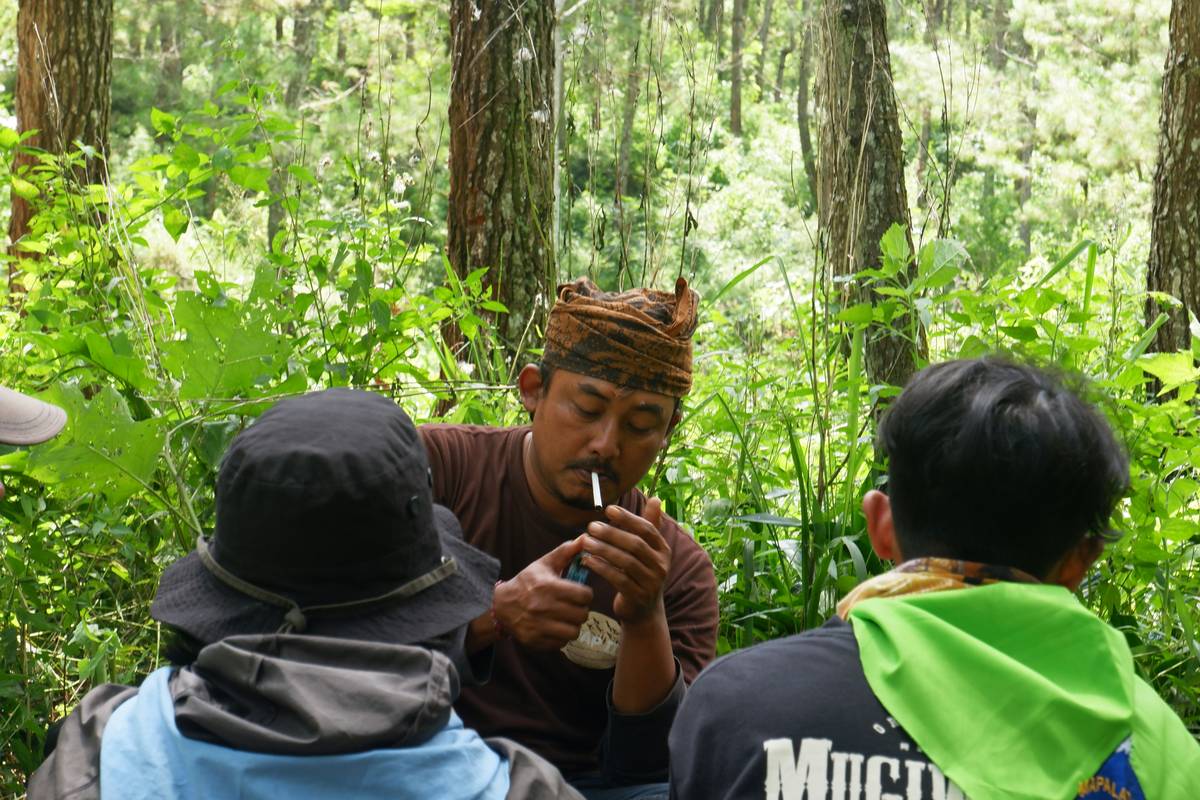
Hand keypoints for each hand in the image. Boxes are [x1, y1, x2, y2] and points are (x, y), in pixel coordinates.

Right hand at [495, 536, 593, 649]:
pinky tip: (555, 627)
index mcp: (548, 586)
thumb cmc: (527, 582)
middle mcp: (543, 607)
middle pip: (582, 615)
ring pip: (574, 631)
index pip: (584, 595)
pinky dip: (561, 636)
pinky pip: (561, 643)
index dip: (586, 594)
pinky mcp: (535, 640)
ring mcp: (538, 626)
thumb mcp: (543, 564)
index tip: (580, 594)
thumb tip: (586, 538)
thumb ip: (566, 552)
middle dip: (581, 610)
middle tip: (574, 606)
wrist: (500, 605)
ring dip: (573, 625)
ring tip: (567, 618)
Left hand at [581, 498, 671, 623]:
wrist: (643, 611)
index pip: (647, 529)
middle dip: (612, 533)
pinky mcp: (638, 597)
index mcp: (664, 550)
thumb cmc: (642, 574)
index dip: (628, 518)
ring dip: (603, 549)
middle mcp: (661, 566)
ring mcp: (651, 583)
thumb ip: (650, 525)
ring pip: (625, 562)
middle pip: (635, 545)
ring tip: (585, 541)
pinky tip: (587, 560)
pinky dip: (601, 568)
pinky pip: (618, 579)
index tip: (608, 509)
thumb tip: (656, 499)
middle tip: (591, 526)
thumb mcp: (649, 551)